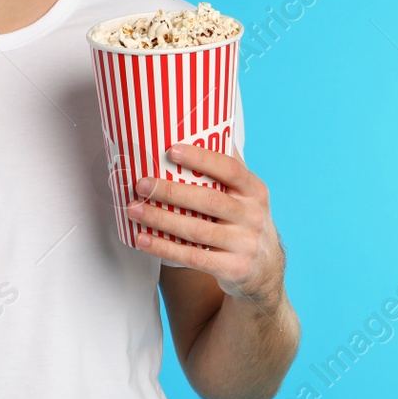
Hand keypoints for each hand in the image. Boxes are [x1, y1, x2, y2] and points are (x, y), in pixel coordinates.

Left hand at [125, 142, 284, 307]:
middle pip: (209, 200)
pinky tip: (142, 239)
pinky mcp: (233, 268)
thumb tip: (198, 128)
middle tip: (141, 184)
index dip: (201, 158)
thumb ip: (226, 167)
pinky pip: (193, 257)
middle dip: (171, 191)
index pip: (230, 169)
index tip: (171, 150)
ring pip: (197, 230)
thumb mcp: (246, 194)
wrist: (264, 269)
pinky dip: (164, 248)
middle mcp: (253, 216)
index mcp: (254, 190)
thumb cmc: (243, 220)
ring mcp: (245, 244)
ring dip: (160, 219)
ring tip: (133, 209)